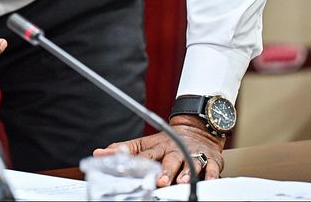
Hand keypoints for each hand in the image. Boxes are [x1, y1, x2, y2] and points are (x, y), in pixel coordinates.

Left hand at [92, 115, 225, 186]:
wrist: (195, 128)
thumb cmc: (165, 142)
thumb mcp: (143, 144)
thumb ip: (123, 150)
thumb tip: (98, 153)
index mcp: (156, 147)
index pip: (144, 154)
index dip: (135, 161)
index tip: (125, 167)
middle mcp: (173, 150)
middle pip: (169, 160)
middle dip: (165, 170)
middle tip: (160, 180)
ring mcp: (192, 154)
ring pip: (190, 162)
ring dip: (186, 172)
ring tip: (182, 181)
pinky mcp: (210, 159)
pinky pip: (212, 167)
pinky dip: (210, 174)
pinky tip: (208, 180)